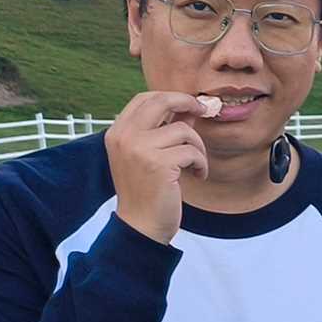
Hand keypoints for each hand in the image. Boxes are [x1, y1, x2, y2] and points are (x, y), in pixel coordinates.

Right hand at [104, 91, 215, 243]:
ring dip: (197, 147)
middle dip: (188, 102)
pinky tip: (197, 175)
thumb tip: (190, 108)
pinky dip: (201, 163)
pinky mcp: (158, 163)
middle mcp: (124, 136)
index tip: (191, 104)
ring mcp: (139, 148)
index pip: (144, 99)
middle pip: (162, 101)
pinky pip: (192, 152)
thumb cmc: (147, 190)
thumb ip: (165, 130)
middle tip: (204, 111)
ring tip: (194, 165)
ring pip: (183, 130)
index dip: (171, 97)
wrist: (140, 224)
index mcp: (117, 132)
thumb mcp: (150, 155)